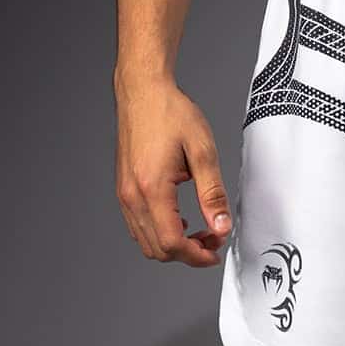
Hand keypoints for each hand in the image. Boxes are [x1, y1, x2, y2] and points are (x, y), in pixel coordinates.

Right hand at [114, 73, 231, 266]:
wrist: (143, 90)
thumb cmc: (170, 112)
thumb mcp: (203, 152)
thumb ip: (213, 194)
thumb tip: (221, 226)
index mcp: (151, 187)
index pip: (172, 243)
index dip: (197, 255)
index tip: (215, 249)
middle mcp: (132, 194)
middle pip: (158, 249)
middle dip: (188, 253)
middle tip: (212, 237)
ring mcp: (124, 193)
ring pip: (146, 242)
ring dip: (174, 245)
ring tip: (199, 230)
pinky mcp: (123, 189)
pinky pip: (138, 226)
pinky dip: (160, 233)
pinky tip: (179, 219)